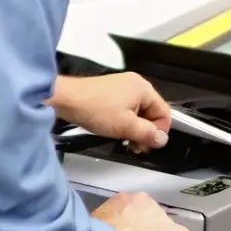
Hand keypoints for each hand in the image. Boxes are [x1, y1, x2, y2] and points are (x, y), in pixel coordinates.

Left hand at [49, 73, 170, 150]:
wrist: (66, 99)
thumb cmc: (95, 109)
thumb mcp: (125, 127)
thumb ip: (147, 134)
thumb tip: (162, 140)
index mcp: (144, 89)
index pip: (164, 113)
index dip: (159, 132)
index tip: (147, 145)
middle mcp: (135, 84)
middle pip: (152, 112)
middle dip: (145, 131)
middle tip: (135, 146)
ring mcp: (122, 87)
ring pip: (138, 112)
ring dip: (134, 128)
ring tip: (124, 140)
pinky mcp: (111, 92)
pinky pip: (126, 109)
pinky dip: (124, 121)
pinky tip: (115, 130)